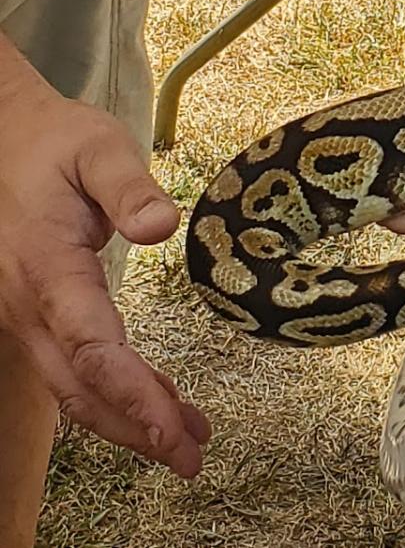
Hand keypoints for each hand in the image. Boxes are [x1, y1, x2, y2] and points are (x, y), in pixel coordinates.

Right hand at [0, 71, 210, 474]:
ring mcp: (29, 317)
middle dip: (136, 429)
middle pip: (80, 388)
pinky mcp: (39, 318)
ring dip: (128, 420)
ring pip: (73, 389)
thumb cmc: (56, 143)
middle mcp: (29, 306)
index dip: (131, 391)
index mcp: (46, 268)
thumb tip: (163, 225)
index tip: (170, 424)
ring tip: (188, 440)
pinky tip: (156, 403)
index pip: (90, 347)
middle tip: (192, 456)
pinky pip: (72, 370)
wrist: (7, 142)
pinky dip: (114, 397)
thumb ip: (129, 185)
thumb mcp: (97, 147)